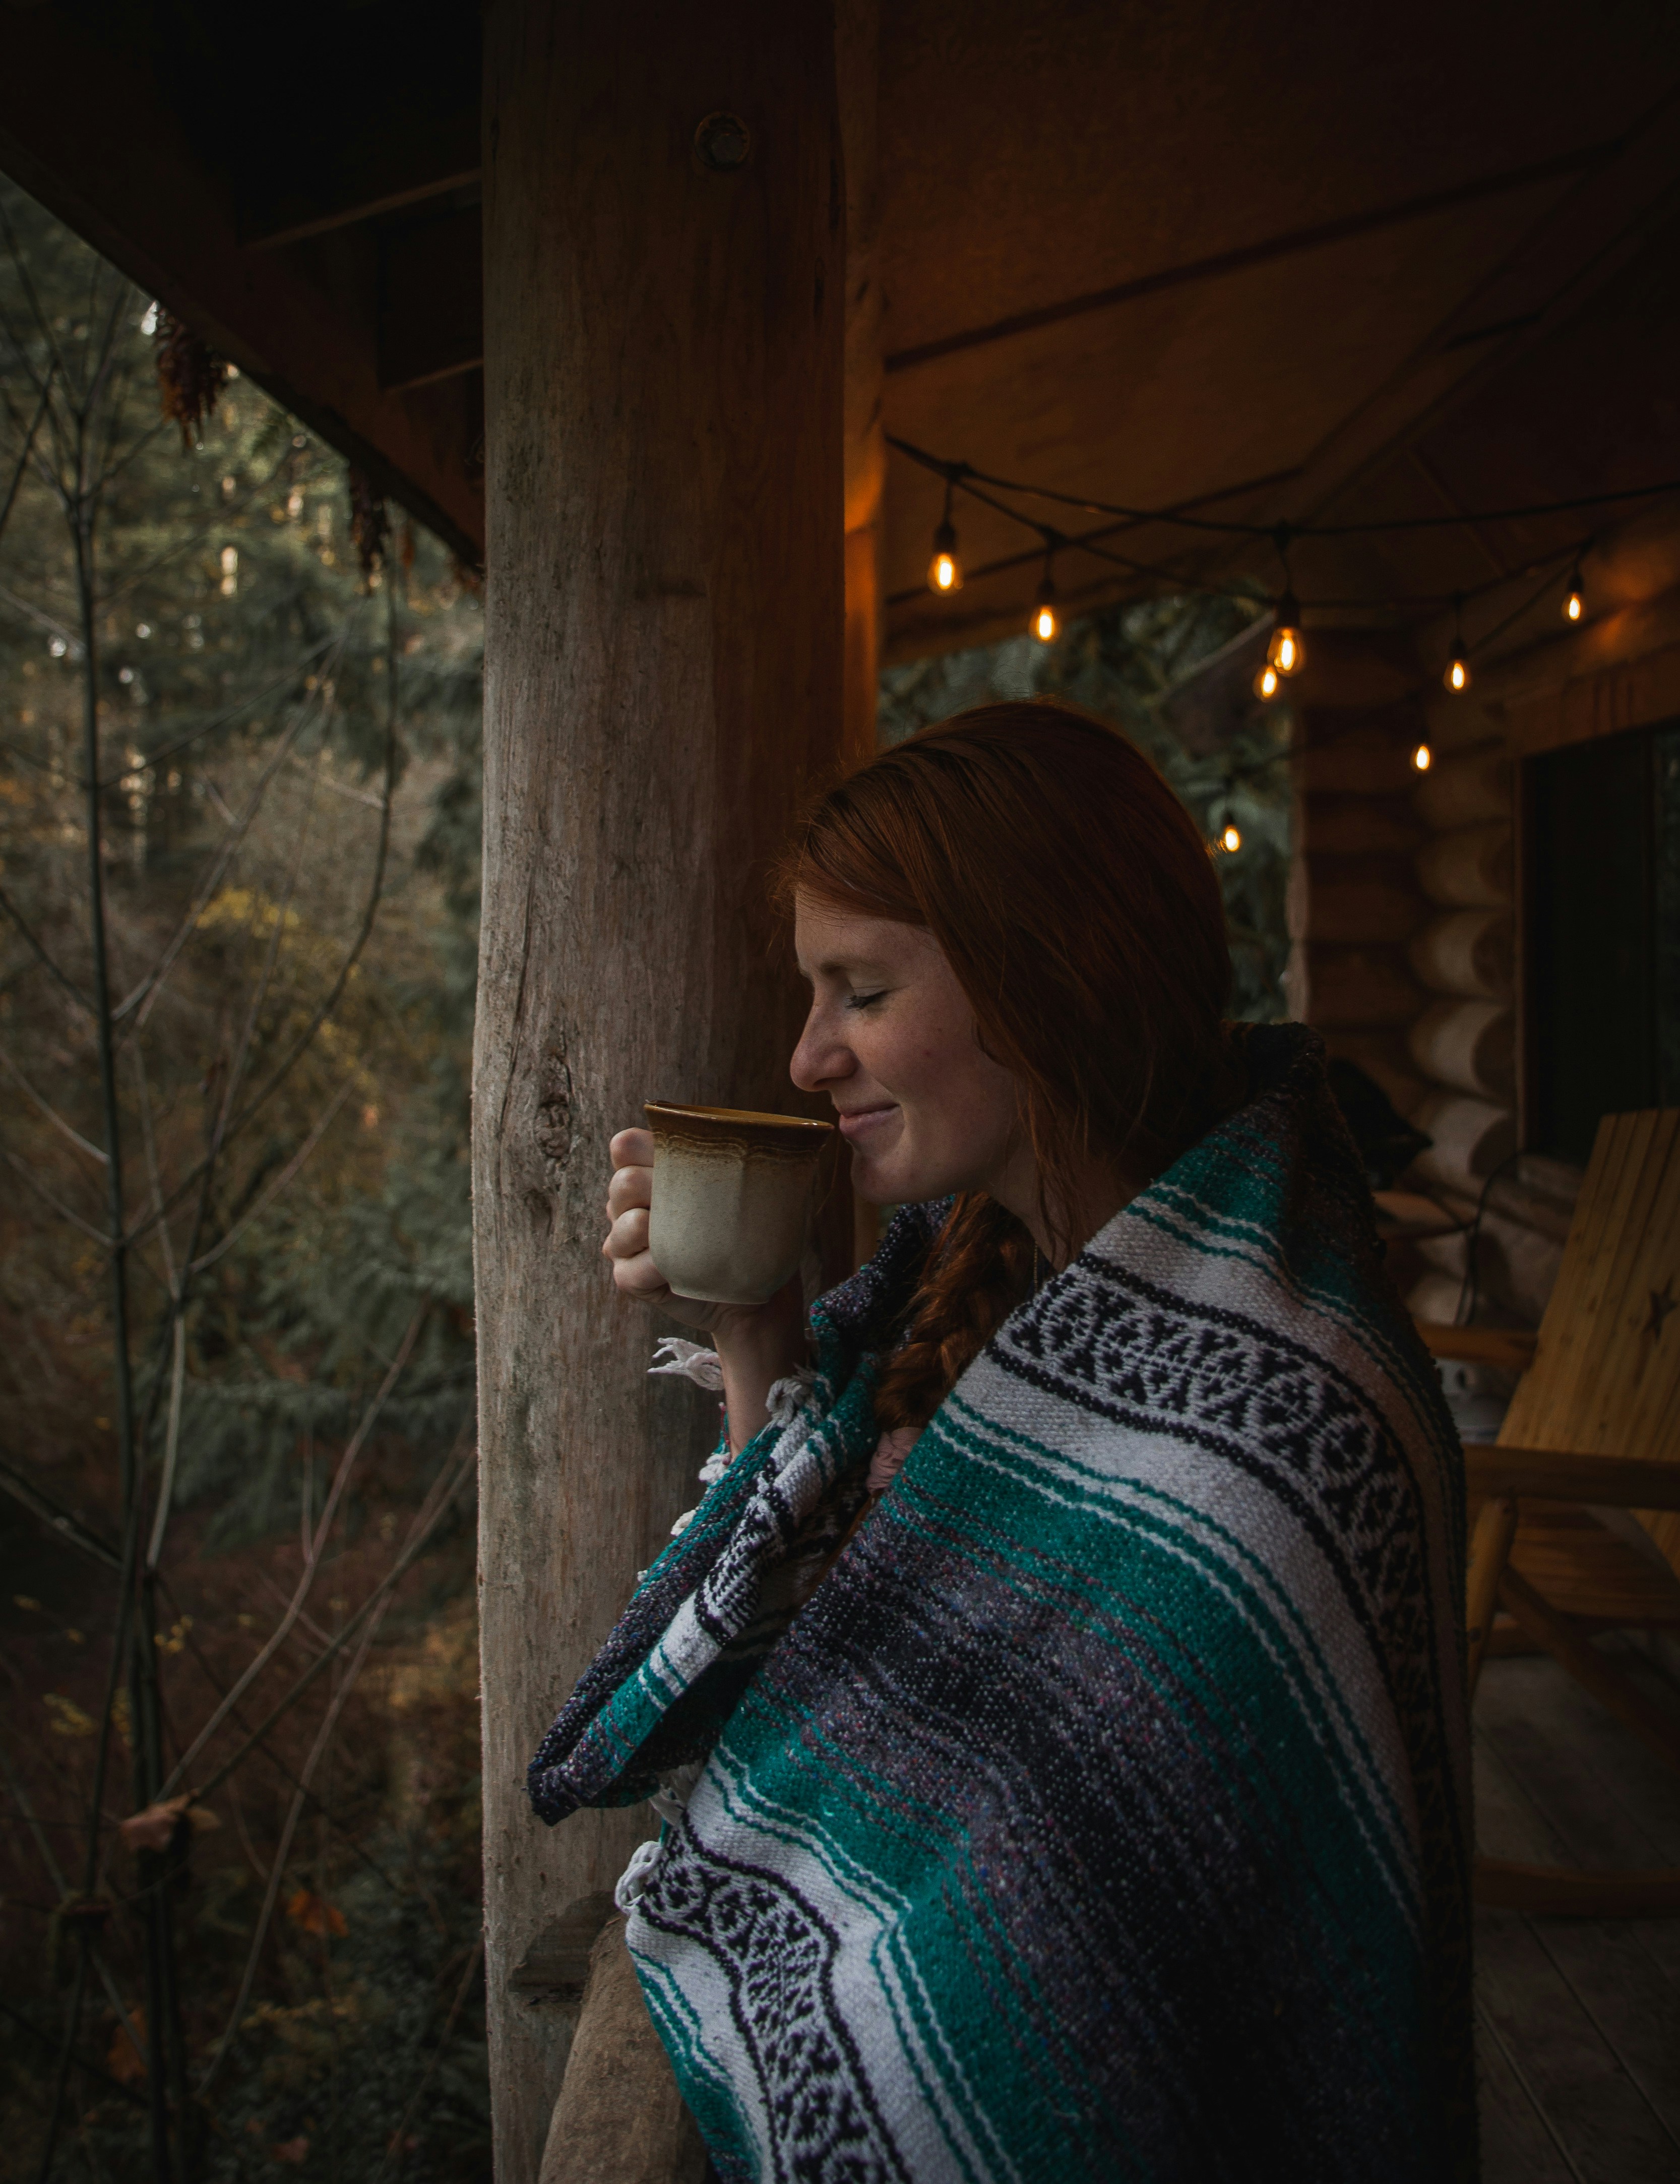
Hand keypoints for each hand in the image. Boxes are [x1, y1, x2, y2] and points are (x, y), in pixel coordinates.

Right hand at [603, 1128, 805, 1445]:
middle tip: (694, 1203)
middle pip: (622, 1182)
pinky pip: (628, 1270)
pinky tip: (676, 1270)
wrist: (760, 1297)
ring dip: (654, 1230)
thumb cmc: (756, 1236)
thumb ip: (760, 1160)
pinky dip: (654, 1269)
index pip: (626, 1145)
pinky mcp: (631, 1280)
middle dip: (653, 1187)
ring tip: (689, 1238)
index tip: (681, 1160)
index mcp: (654, 1173)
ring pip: (622, 1225)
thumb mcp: (761, 1192)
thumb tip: (797, 1137)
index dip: (643, 1147)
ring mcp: (627, 1243)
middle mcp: (632, 1204)